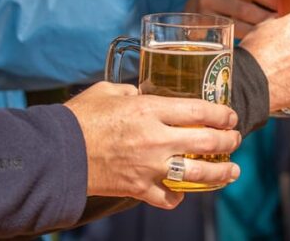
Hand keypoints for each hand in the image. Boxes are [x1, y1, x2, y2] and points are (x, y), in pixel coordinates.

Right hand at [65, 82, 240, 209]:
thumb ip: (130, 90)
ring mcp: (149, 166)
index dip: (222, 114)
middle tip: (235, 139)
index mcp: (150, 110)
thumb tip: (140, 92)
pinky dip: (177, 197)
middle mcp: (156, 139)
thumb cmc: (79, 117)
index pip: (200, 110)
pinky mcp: (138, 188)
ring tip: (232, 171)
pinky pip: (168, 197)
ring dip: (221, 173)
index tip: (230, 116)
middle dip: (229, 141)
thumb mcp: (108, 91)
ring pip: (198, 173)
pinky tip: (183, 193)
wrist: (54, 153)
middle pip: (208, 141)